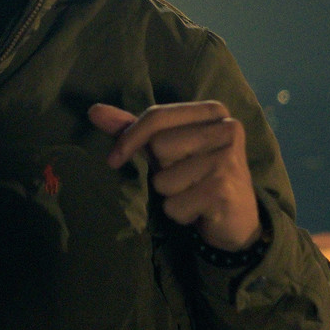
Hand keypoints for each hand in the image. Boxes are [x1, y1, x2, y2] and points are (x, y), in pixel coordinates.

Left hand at [88, 101, 261, 251]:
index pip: (156, 116)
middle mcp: (227, 128)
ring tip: (194, 193)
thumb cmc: (195, 175)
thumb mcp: (165, 147)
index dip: (129, 139)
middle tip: (186, 178)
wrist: (236, 218)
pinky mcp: (224, 190)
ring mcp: (228, 159)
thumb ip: (131, 128)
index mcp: (213, 110)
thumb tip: (93, 110)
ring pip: (163, 180)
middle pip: (159, 146)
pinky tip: (200, 209)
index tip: (114, 159)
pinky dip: (179, 213)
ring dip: (170, 195)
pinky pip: (174, 205)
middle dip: (161, 170)